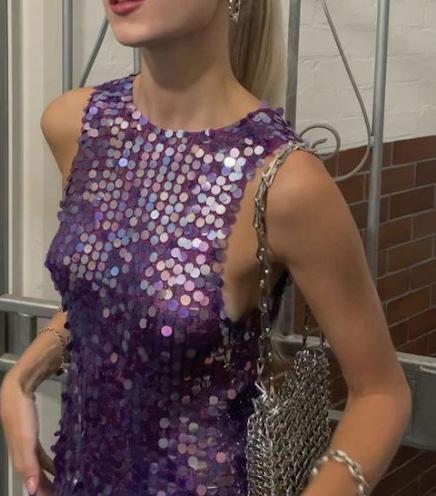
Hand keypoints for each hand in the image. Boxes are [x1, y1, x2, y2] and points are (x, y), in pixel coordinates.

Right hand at [0, 372, 55, 494]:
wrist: (17, 388)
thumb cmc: (20, 414)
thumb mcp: (25, 440)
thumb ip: (29, 464)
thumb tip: (31, 492)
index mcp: (19, 456)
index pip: (30, 480)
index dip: (40, 490)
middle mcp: (21, 452)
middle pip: (33, 475)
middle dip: (45, 485)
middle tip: (60, 491)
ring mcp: (25, 442)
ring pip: (37, 465)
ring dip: (47, 475)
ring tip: (60, 483)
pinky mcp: (31, 432)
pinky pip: (40, 453)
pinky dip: (49, 461)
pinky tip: (58, 463)